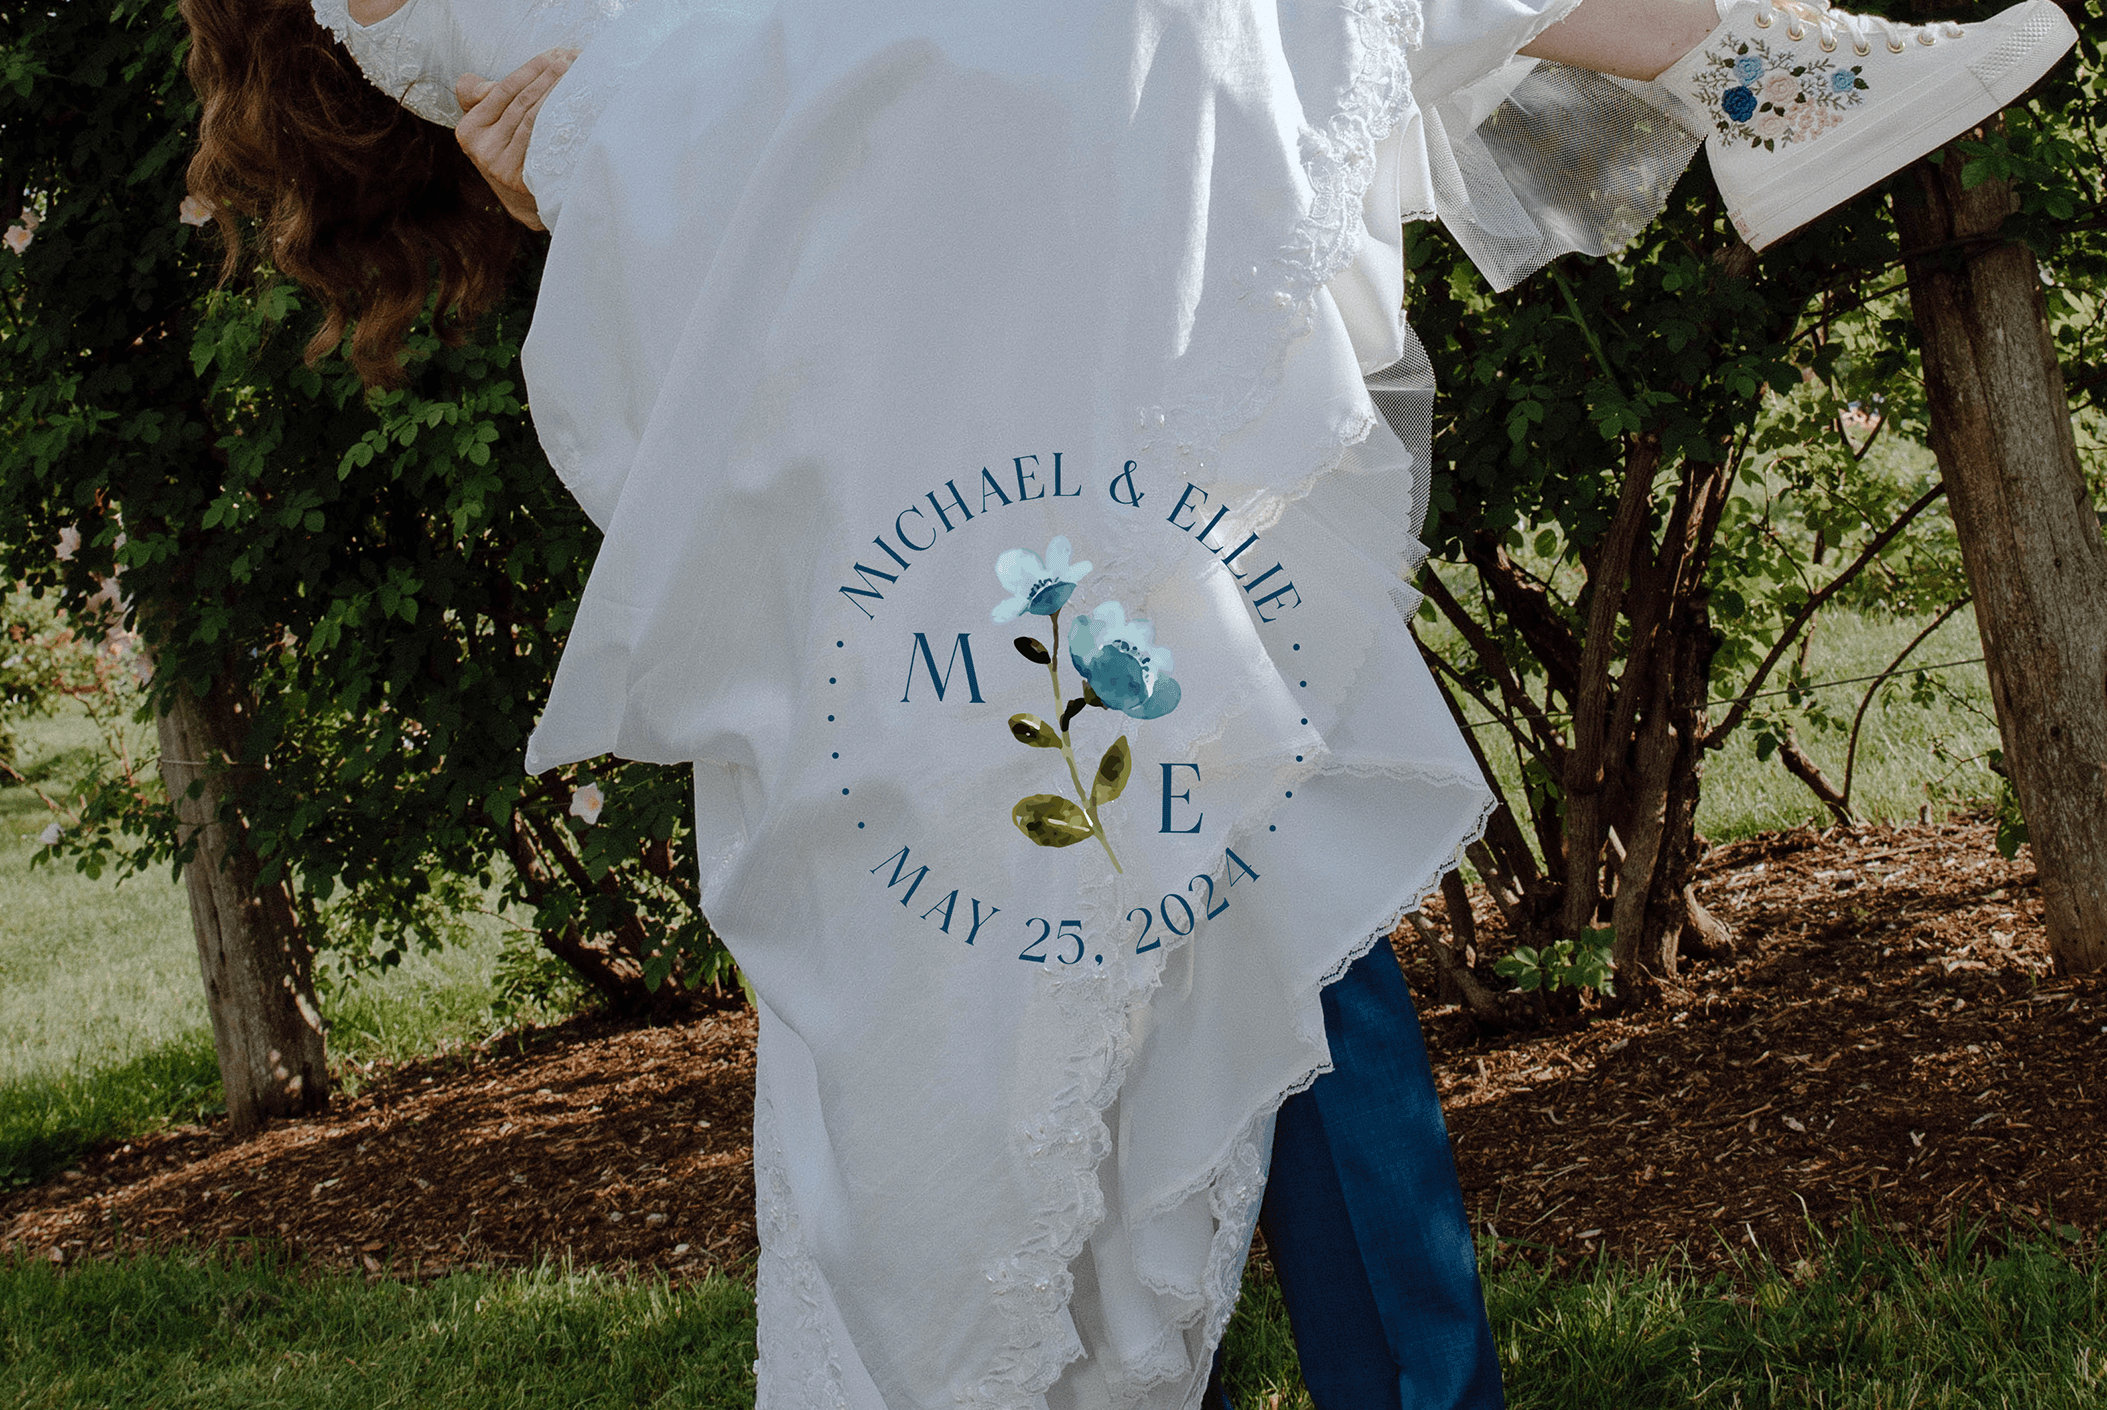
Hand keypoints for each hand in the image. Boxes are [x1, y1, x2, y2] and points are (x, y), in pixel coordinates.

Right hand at [454, 48, 578, 231]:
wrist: (525, 202)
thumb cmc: (512, 152)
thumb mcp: (492, 125)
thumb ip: (484, 98)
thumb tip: (475, 84)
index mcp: (469, 130)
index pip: (503, 90)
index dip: (530, 70)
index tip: (554, 54)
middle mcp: (480, 148)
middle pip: (520, 102)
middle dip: (548, 76)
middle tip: (573, 59)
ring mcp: (499, 165)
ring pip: (532, 118)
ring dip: (557, 93)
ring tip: (578, 75)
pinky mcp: (519, 179)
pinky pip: (541, 139)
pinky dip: (558, 118)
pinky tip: (574, 106)